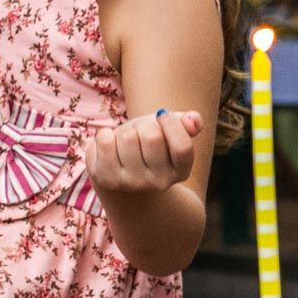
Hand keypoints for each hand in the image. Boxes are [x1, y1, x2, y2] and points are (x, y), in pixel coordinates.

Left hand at [84, 110, 200, 195]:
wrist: (121, 170)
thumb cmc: (150, 144)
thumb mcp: (171, 131)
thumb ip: (190, 123)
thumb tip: (192, 120)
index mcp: (180, 171)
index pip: (182, 147)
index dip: (172, 124)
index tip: (162, 114)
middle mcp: (159, 183)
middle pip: (152, 136)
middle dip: (144, 125)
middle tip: (140, 134)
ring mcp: (132, 183)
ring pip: (127, 137)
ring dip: (125, 132)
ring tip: (126, 143)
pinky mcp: (107, 179)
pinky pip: (105, 141)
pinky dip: (105, 135)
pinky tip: (110, 147)